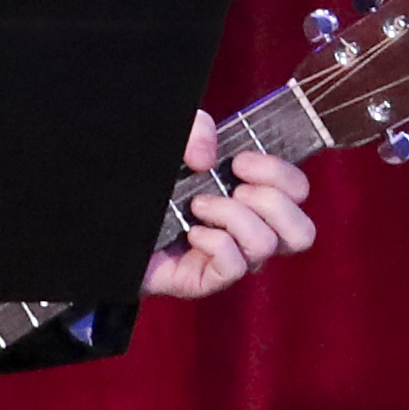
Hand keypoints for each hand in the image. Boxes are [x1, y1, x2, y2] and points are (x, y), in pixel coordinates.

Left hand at [139, 111, 313, 303]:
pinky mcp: (206, 280)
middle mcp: (251, 233)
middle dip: (271, 200)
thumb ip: (197, 129)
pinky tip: (190, 231)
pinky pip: (234, 266)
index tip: (241, 161)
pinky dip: (215, 241)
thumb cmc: (148, 185)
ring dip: (234, 216)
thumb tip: (209, 158)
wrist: (105, 224)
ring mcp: (231, 260)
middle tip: (232, 187)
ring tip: (199, 206)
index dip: (281, 173)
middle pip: (302, 232)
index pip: (299, 192)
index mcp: (253, 198)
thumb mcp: (175, 142)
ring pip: (267, 246)